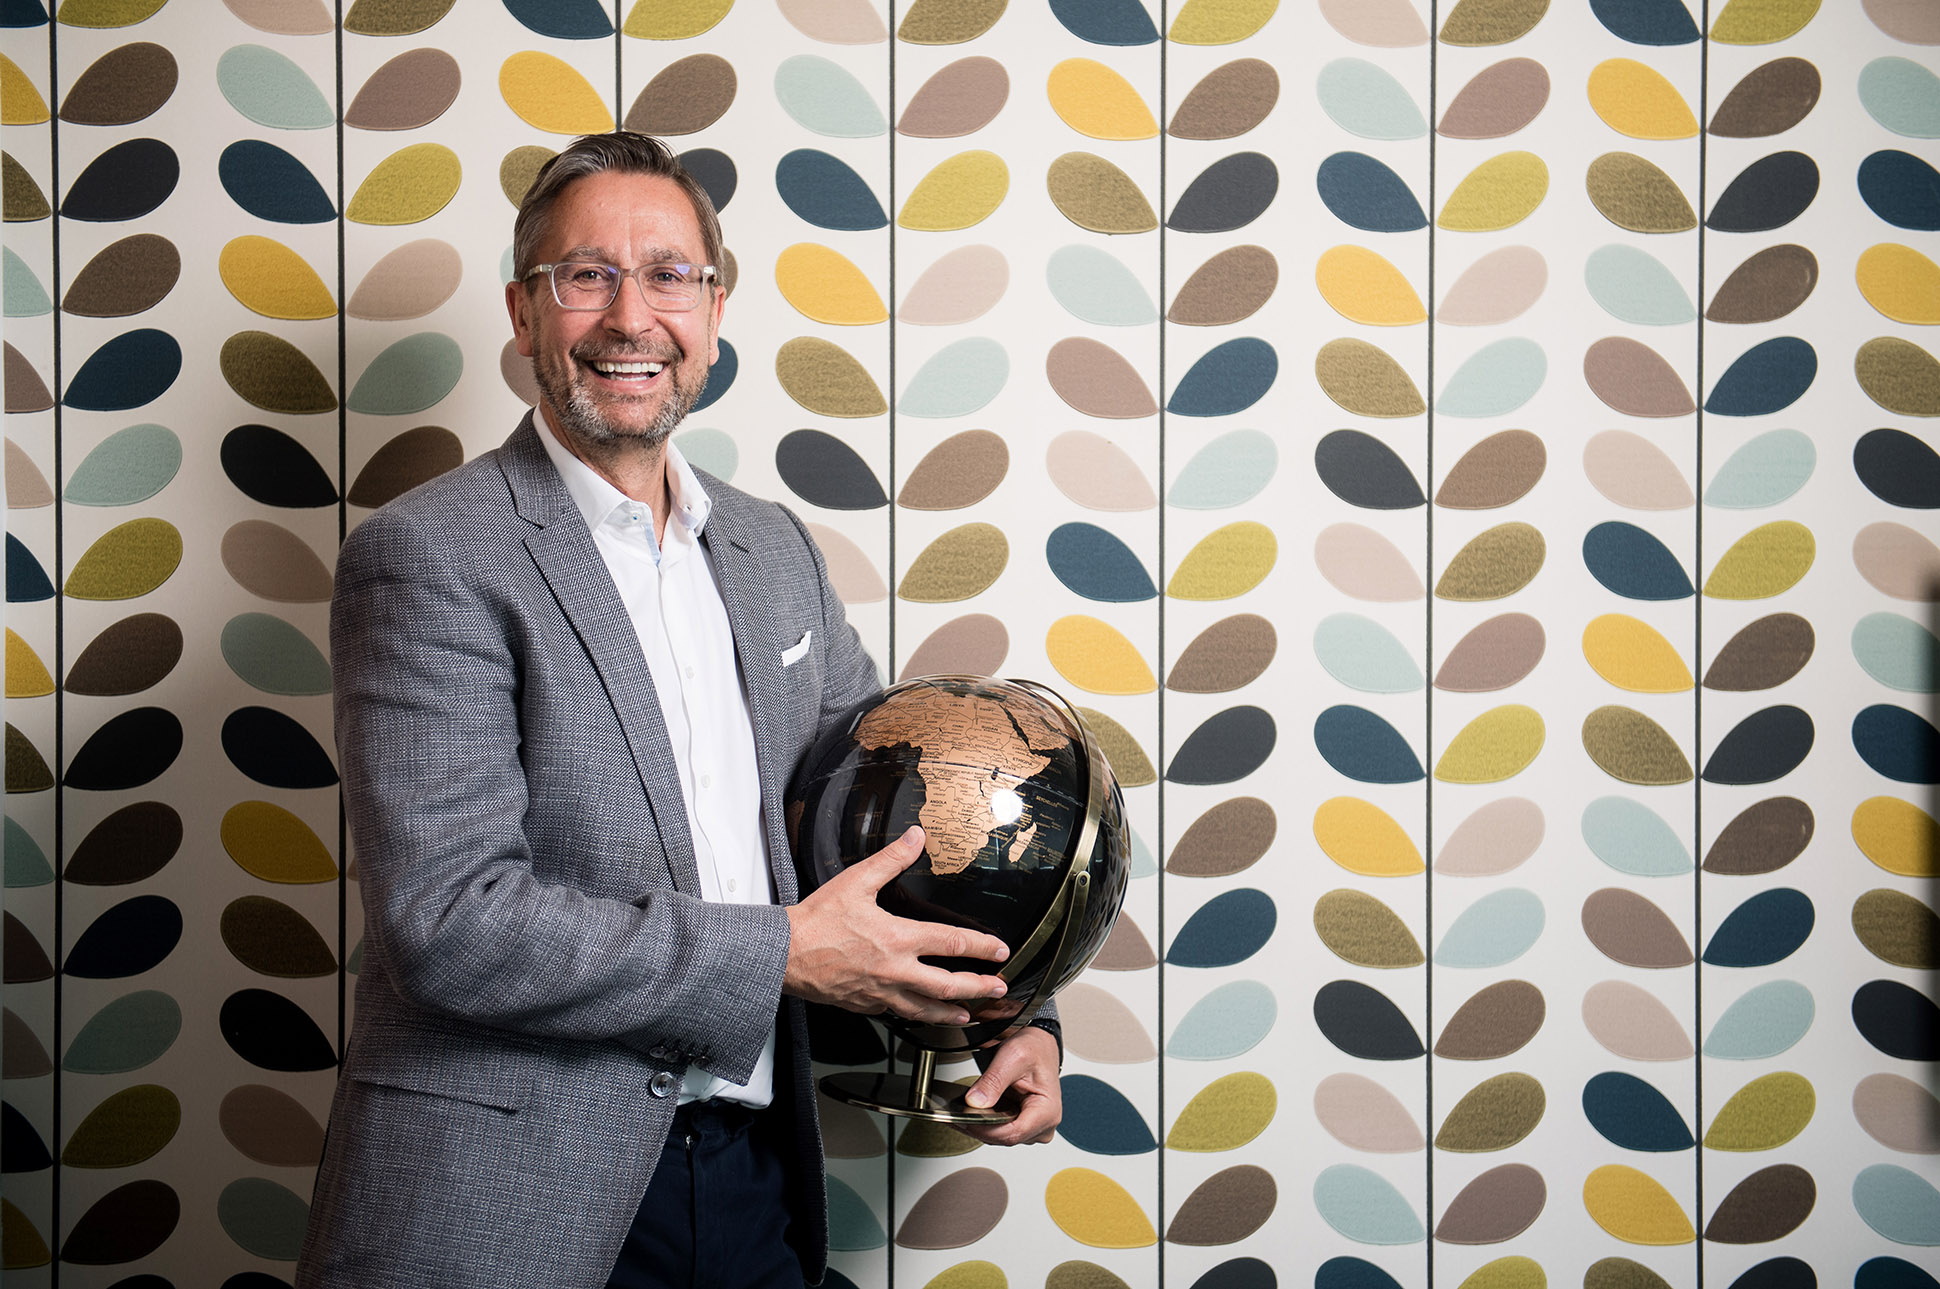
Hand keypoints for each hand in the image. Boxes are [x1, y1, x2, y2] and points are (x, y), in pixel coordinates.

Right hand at [785, 827, 1010, 1024]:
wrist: (785, 954)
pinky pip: (899, 1014)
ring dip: (953, 1012)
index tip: (999, 951)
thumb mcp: (856, 881)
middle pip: (949, 986)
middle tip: (998, 988)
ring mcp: (881, 992)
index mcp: (898, 938)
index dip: (982, 947)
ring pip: (926, 1009)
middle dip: (979, 988)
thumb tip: (916, 838)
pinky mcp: (865, 1004)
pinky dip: (918, 1016)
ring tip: (969, 1014)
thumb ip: (891, 860)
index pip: (952, 943)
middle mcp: (895, 971)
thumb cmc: (817, 921)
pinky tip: (923, 1014)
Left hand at [957, 1024, 1060, 1144]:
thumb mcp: (1012, 1057)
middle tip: (955, 1116)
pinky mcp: (1024, 1124)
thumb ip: (993, 1081)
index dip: (985, 1129)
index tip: (964, 1121)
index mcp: (1047, 1111)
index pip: (1012, 1133)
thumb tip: (975, 1102)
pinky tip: (972, 1114)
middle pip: (1005, 1137)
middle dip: (979, 1128)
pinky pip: (1001, 1131)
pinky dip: (985, 1123)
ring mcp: (1034, 1127)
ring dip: (980, 1127)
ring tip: (961, 1113)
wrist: (1039, 1045)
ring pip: (1000, 1137)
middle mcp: (1044, 1125)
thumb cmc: (1034, 1049)